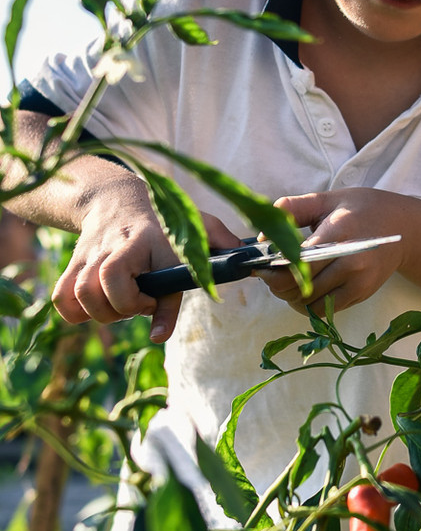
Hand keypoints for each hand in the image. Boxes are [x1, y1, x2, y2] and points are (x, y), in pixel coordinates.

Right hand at [52, 175, 241, 342]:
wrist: (116, 199)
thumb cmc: (163, 220)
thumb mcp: (194, 224)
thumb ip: (219, 241)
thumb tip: (247, 264)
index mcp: (147, 239)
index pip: (134, 275)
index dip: (147, 307)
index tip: (158, 331)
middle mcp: (113, 248)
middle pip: (99, 290)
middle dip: (123, 310)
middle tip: (144, 304)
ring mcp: (89, 257)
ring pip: (79, 296)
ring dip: (102, 313)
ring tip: (124, 305)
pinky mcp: (73, 266)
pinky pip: (62, 299)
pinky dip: (76, 313)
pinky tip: (99, 307)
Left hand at [259, 188, 415, 313]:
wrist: (403, 229)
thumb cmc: (361, 210)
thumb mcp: (327, 199)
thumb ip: (292, 209)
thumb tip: (263, 236)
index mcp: (339, 232)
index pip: (297, 263)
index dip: (273, 269)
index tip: (261, 265)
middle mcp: (351, 260)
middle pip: (299, 287)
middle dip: (277, 284)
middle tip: (270, 273)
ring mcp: (358, 281)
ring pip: (308, 303)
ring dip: (291, 296)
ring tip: (288, 280)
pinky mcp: (361, 294)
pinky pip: (324, 311)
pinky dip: (308, 304)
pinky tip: (306, 289)